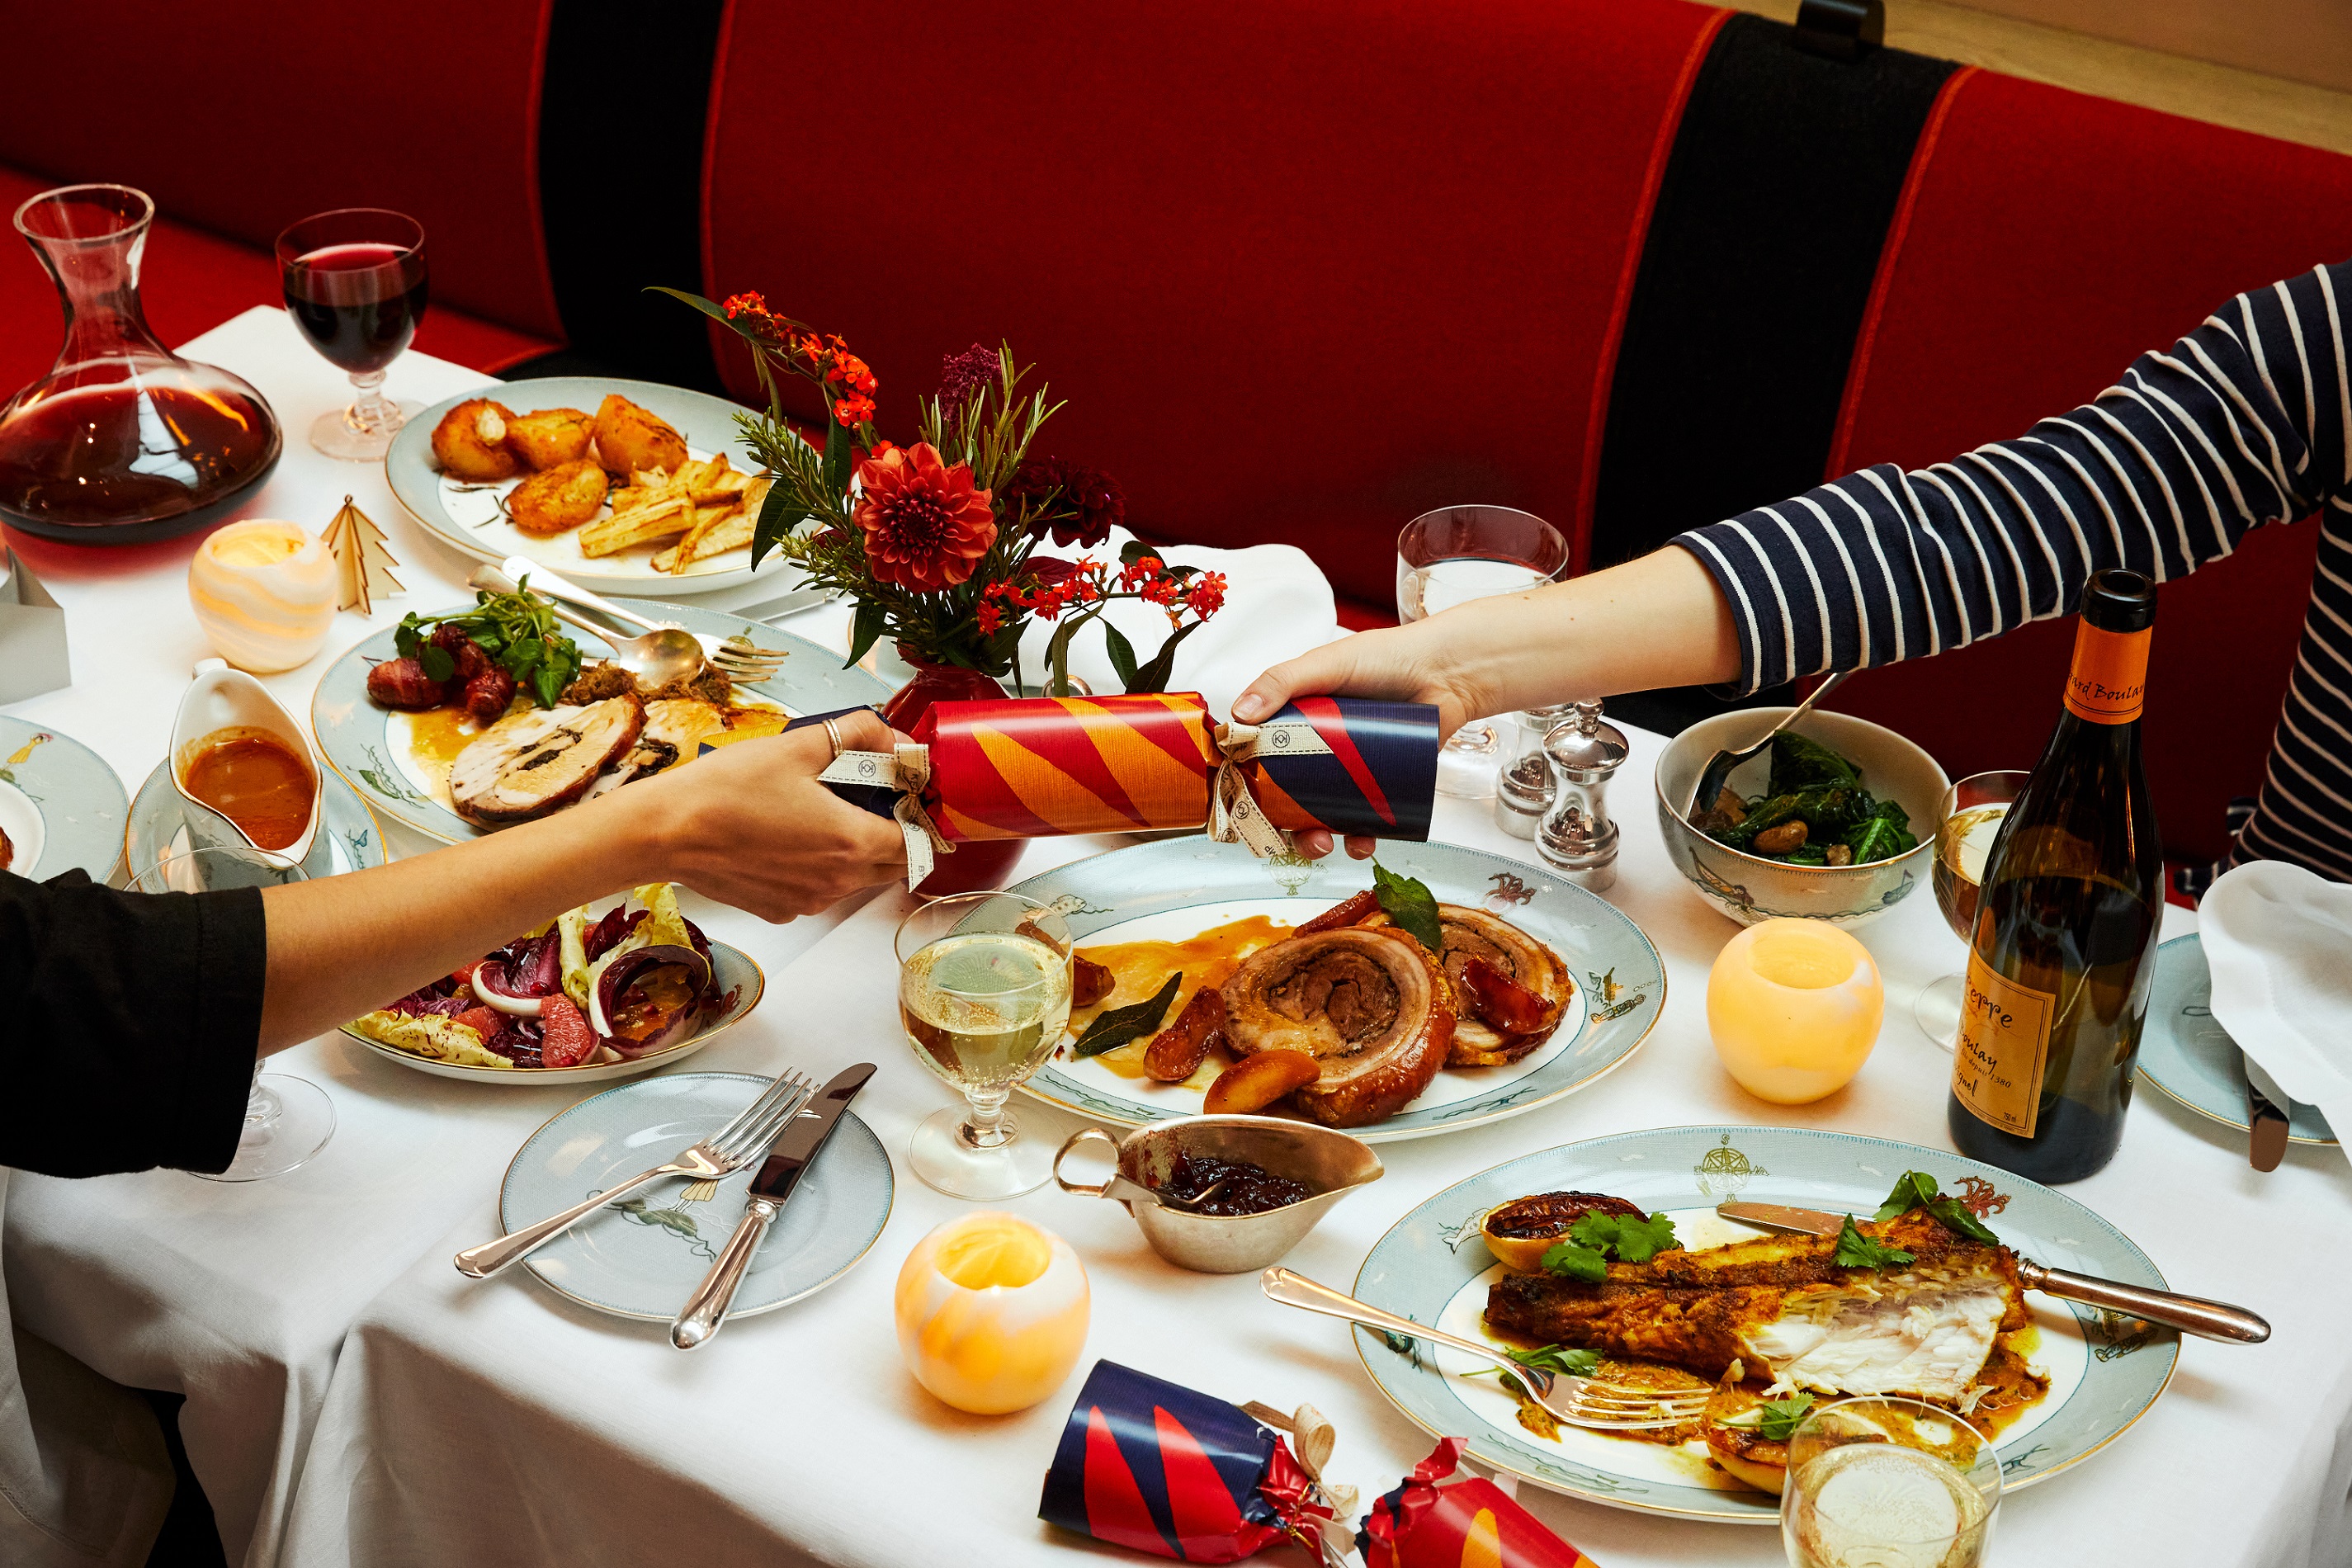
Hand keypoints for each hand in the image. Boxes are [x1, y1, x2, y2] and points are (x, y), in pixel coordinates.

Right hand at [613, 708, 909, 920]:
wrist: (665, 831)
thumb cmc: (726, 789)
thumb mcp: (798, 746)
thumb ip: (856, 734)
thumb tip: (892, 734)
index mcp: (851, 842)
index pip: (916, 844)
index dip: (920, 819)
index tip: (908, 796)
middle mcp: (836, 882)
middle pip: (891, 865)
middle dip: (893, 835)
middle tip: (873, 799)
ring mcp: (808, 902)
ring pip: (855, 880)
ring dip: (855, 851)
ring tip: (825, 812)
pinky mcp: (780, 910)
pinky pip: (818, 891)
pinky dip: (818, 868)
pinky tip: (789, 836)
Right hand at [1231, 622, 1488, 860]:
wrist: (1449, 673)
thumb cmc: (1388, 658)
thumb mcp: (1328, 664)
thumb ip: (1281, 682)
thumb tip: (1239, 715)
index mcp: (1294, 718)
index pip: (1258, 755)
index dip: (1246, 782)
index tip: (1242, 802)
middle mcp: (1317, 747)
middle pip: (1284, 795)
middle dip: (1280, 822)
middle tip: (1286, 831)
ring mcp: (1348, 770)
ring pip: (1321, 814)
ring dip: (1315, 838)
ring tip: (1325, 842)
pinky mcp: (1380, 786)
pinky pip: (1363, 821)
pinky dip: (1359, 839)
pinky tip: (1361, 841)